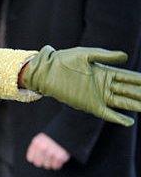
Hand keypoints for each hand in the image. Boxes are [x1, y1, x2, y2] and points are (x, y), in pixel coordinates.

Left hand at [22, 46, 140, 126]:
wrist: (46, 71)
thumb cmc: (64, 60)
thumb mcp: (85, 55)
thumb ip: (105, 56)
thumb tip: (125, 57)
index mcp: (106, 73)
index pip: (130, 78)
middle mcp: (105, 86)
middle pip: (130, 91)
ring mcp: (98, 96)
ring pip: (123, 102)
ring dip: (136, 105)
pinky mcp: (90, 105)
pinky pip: (107, 114)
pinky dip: (118, 118)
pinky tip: (129, 122)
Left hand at [26, 132, 69, 169]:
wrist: (69, 131)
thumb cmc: (54, 136)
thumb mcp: (43, 137)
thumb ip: (37, 146)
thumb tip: (32, 160)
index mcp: (37, 142)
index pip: (30, 158)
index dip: (35, 159)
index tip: (39, 158)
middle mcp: (43, 147)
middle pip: (38, 163)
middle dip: (43, 162)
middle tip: (48, 159)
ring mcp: (52, 152)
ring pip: (47, 165)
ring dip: (51, 163)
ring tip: (54, 157)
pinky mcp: (61, 156)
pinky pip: (56, 166)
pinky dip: (58, 164)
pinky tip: (59, 158)